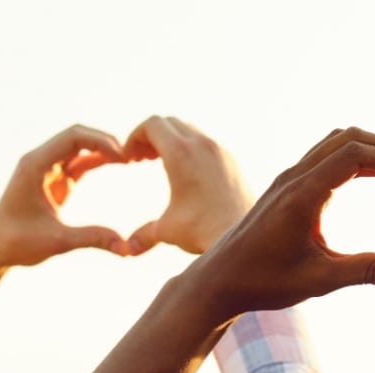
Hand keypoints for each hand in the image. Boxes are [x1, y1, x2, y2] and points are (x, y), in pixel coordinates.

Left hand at [0, 125, 129, 271]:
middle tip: (132, 155)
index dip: (101, 141)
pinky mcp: (52, 181)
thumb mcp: (58, 241)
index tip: (123, 155)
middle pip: (77, 135)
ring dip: (102, 149)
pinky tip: (118, 163)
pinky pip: (78, 162)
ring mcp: (45, 169)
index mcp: (34, 165)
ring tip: (130, 158)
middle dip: (104, 141)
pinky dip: (96, 161)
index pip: (72, 137)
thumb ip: (93, 238)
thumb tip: (126, 248)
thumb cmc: (17, 244)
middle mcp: (38, 160)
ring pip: (78, 147)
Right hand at [124, 116, 251, 254]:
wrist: (244, 236)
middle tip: (141, 159)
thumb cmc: (204, 230)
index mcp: (180, 153)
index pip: (152, 124)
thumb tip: (130, 249)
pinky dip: (190, 148)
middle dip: (151, 137)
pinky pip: (206, 142)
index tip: (130, 159)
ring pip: (189, 130)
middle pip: (169, 123)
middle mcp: (202, 144)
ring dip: (171, 141)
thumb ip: (145, 233)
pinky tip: (187, 173)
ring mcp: (220, 150)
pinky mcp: (232, 160)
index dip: (134, 137)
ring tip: (161, 163)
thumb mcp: (168, 230)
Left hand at [182, 127, 374, 319]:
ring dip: (368, 150)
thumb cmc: (263, 283)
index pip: (355, 153)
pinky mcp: (285, 185)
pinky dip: (352, 158)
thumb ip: (364, 273)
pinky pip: (324, 155)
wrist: (219, 280)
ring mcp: (288, 178)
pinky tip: (369, 180)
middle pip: (348, 137)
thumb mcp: (318, 281)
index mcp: (302, 194)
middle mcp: (294, 177)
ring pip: (335, 141)